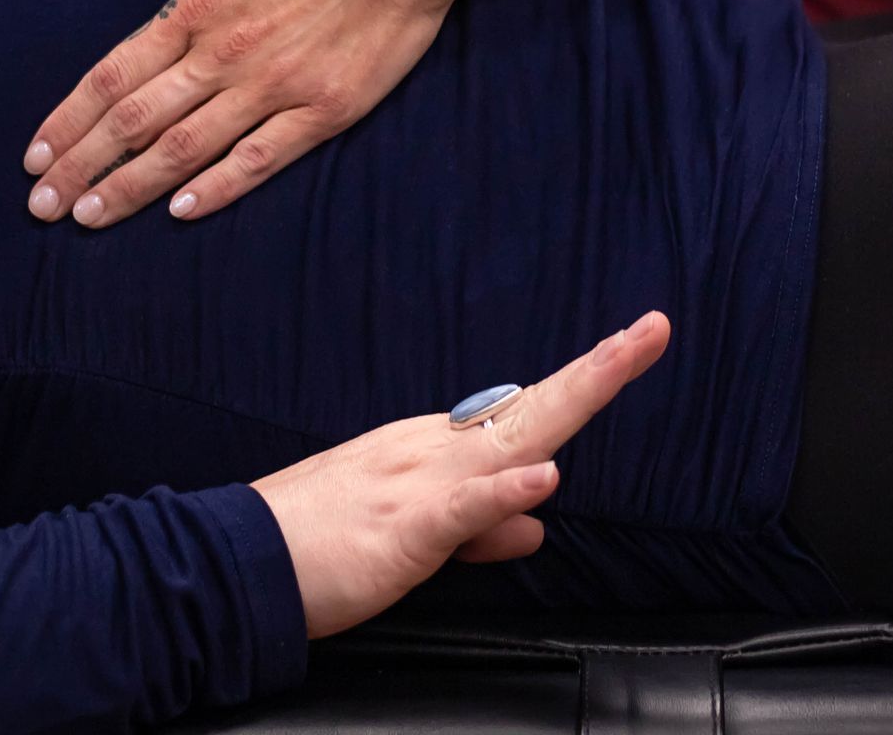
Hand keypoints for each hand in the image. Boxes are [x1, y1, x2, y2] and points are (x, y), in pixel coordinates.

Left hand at [23, 0, 461, 226]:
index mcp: (198, 5)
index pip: (112, 76)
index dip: (68, 121)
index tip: (34, 156)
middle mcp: (227, 52)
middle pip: (136, 122)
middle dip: (82, 168)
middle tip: (41, 205)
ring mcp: (276, 85)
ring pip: (187, 149)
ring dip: (131, 188)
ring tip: (89, 218)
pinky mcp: (325, 108)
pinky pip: (260, 159)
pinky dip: (217, 188)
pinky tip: (181, 212)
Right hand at [252, 310, 670, 638]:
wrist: (239, 562)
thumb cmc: (318, 546)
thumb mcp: (414, 535)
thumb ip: (479, 526)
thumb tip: (533, 524)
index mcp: (435, 450)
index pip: (524, 412)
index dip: (584, 382)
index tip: (634, 345)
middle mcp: (433, 452)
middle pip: (533, 407)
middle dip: (599, 370)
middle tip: (653, 331)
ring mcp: (418, 484)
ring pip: (508, 439)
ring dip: (569, 402)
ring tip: (620, 365)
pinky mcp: (400, 530)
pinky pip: (458, 509)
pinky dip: (501, 493)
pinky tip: (540, 477)